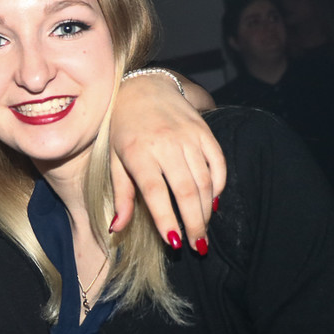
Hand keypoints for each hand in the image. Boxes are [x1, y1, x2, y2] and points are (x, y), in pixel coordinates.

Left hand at [110, 72, 226, 250]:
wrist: (143, 87)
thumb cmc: (122, 129)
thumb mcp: (115, 160)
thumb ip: (121, 195)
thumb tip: (116, 229)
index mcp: (138, 153)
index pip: (156, 193)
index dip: (166, 219)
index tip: (173, 243)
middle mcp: (165, 144)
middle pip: (186, 190)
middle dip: (194, 222)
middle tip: (197, 246)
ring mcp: (188, 136)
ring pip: (204, 180)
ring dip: (207, 210)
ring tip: (203, 231)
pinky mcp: (204, 131)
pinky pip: (218, 162)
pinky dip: (218, 185)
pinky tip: (213, 202)